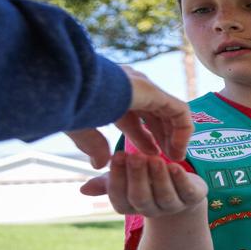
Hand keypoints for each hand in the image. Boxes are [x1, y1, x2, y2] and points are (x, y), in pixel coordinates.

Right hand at [64, 66, 191, 167]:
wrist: (71, 84)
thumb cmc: (68, 104)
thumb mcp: (81, 128)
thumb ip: (92, 145)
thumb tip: (99, 165)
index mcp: (111, 92)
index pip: (133, 115)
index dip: (142, 137)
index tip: (151, 155)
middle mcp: (129, 86)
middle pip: (153, 114)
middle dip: (160, 136)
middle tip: (166, 157)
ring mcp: (144, 86)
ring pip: (168, 112)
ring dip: (173, 135)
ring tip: (176, 157)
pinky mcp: (155, 92)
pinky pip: (179, 112)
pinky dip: (181, 132)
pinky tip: (177, 150)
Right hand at [79, 150, 207, 217]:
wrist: (180, 189)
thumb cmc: (145, 179)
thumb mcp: (125, 178)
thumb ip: (105, 182)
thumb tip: (83, 190)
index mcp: (130, 205)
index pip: (119, 197)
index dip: (117, 178)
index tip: (116, 156)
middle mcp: (150, 210)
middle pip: (140, 198)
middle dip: (136, 177)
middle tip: (133, 156)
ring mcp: (173, 206)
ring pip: (164, 196)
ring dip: (158, 177)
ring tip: (154, 158)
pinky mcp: (193, 199)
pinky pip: (187, 192)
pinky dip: (181, 179)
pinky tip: (175, 165)